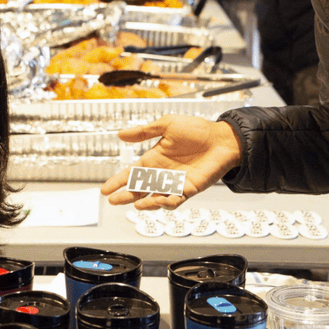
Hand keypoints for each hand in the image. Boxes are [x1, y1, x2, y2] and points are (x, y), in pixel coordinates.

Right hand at [100, 115, 242, 209]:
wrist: (223, 138)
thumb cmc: (198, 130)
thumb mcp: (167, 125)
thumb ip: (144, 132)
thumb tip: (120, 134)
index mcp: (154, 159)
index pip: (131, 173)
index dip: (118, 181)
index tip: (105, 189)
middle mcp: (162, 173)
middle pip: (139, 189)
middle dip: (125, 195)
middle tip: (113, 201)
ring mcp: (175, 183)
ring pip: (155, 198)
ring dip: (145, 202)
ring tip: (135, 203)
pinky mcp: (189, 189)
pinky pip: (174, 200)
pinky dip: (164, 203)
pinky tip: (156, 201)